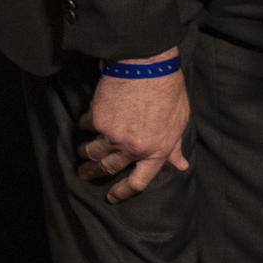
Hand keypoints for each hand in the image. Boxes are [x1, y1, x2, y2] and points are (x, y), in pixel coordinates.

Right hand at [78, 56, 190, 203]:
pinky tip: (87, 119)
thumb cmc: (169, 90)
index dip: (124, 192)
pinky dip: (85, 124)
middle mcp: (133, 148)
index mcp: (157, 150)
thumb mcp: (179, 120)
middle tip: (85, 173)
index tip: (113, 196)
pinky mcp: (98, 120)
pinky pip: (86, 127)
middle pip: (108, 169)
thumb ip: (174, 146)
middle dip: (93, 173)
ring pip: (92, 153)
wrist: (148, 65)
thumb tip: (180, 165)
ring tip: (81, 152)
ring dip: (85, 154)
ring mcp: (113, 136)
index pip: (140, 181)